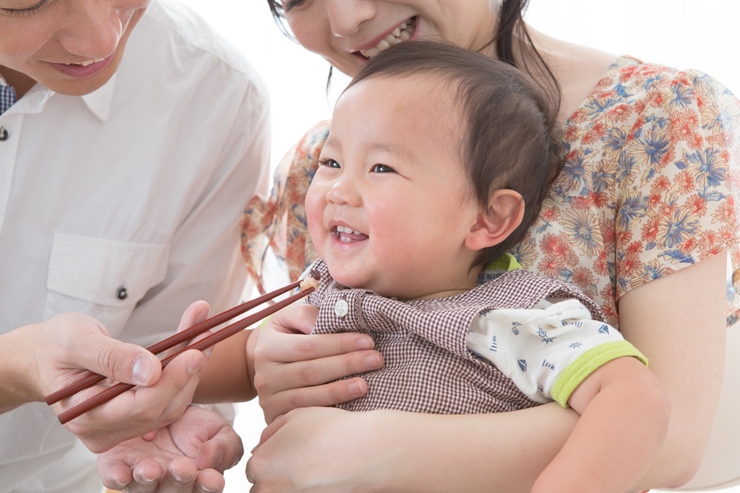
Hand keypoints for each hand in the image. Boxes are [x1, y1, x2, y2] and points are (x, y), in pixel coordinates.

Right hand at [21, 301, 212, 452]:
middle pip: (162, 407)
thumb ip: (112, 357)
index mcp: (85, 416)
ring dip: (192, 366)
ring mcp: (122, 427)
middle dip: (188, 369)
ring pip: (172, 402)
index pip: (140, 407)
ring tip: (203, 328)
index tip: (194, 352)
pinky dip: (185, 368)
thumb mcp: (77, 341)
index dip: (171, 381)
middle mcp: (105, 430)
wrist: (46, 356)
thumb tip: (151, 370)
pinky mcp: (136, 416)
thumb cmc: (56, 345)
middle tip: (206, 331)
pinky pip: (169, 395)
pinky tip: (196, 339)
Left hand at [98, 405, 243, 492]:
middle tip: (180, 467)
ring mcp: (142, 478)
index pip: (204, 489)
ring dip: (147, 481)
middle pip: (173, 492)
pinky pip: (114, 478)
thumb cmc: (195, 425)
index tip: (211, 477)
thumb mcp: (219, 430)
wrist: (164, 402)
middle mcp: (169, 484)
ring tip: (151, 470)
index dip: (208, 486)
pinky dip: (117, 477)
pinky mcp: (117, 467)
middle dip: (178, 482)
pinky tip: (122, 473)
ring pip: (143, 489)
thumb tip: (208, 460)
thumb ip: (225, 447)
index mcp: (198, 479)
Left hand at [246, 407, 391, 491]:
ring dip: (291, 488)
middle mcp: (268, 490)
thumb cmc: (333, 431)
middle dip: (278, 480)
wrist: (369, 452)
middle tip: (304, 468)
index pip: (255, 469)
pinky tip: (322, 483)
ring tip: (314, 477)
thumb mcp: (295, 418)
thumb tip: (260, 448)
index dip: (274, 461)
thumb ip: (270, 433)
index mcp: (261, 465)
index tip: (294, 456)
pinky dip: (307, 492)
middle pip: (263, 488)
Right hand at [252, 302, 383, 422]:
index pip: (307, 346)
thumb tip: (323, 322)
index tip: (368, 340)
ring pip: (309, 397)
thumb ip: (305, 314)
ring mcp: (269, 401)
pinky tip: (349, 408)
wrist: (266, 364)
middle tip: (376, 359)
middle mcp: (264, 376)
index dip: (339, 344)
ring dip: (340, 390)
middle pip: (310, 372)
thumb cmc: (287, 335)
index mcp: (267, 347)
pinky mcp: (276, 419)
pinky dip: (329, 411)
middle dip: (346, 365)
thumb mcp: (289, 317)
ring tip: (366, 384)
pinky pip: (305, 416)